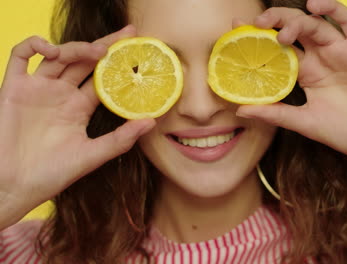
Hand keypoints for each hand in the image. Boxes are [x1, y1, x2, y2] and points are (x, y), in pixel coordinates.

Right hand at [0, 25, 154, 227]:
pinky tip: (52, 50)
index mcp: (79, 107)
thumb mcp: (92, 155)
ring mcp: (38, 89)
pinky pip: (20, 56)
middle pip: (84, 61)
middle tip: (127, 35)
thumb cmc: (52, 175)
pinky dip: (34, 45)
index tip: (138, 51)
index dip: (119, 64)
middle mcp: (60, 94)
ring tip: (98, 51)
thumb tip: (152, 121)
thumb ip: (120, 139)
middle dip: (105, 46)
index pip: (103, 78)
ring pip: (59, 56)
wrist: (15, 187)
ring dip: (78, 48)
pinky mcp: (14, 88)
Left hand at [237, 0, 346, 170]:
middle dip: (273, 23)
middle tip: (254, 25)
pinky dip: (332, 9)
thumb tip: (239, 109)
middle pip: (293, 31)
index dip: (259, 39)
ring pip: (314, 24)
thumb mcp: (304, 122)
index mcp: (306, 74)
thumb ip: (275, 113)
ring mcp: (340, 52)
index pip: (278, 50)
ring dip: (295, 22)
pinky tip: (315, 5)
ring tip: (281, 32)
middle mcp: (321, 59)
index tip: (235, 31)